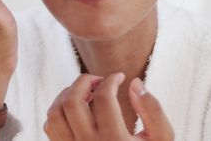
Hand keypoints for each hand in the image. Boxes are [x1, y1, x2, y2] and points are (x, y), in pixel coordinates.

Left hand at [44, 73, 173, 140]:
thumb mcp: (160, 139)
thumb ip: (153, 110)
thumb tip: (134, 83)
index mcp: (115, 140)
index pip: (104, 97)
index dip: (111, 80)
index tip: (119, 77)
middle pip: (72, 100)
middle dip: (84, 81)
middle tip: (99, 80)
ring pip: (55, 112)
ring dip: (67, 94)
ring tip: (86, 93)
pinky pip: (50, 127)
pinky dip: (59, 111)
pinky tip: (77, 110)